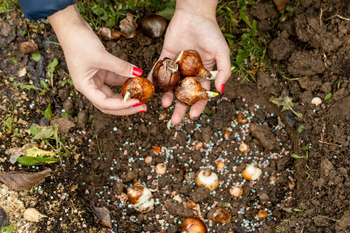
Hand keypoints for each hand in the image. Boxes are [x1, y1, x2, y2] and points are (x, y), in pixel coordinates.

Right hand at [48, 4, 145, 114]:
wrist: (71, 27)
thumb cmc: (79, 43)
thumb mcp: (101, 56)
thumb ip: (120, 67)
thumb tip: (138, 73)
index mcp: (85, 87)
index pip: (105, 104)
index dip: (121, 106)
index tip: (136, 102)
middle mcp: (89, 86)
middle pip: (110, 103)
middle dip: (126, 107)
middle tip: (143, 107)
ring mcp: (95, 79)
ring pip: (113, 93)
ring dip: (127, 95)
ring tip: (142, 96)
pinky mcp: (101, 71)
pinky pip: (115, 80)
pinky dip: (125, 81)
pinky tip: (136, 80)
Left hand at [150, 0, 230, 124]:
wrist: (194, 13)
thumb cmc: (211, 32)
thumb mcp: (222, 52)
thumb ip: (224, 72)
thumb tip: (220, 92)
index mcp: (204, 73)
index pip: (201, 94)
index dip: (197, 106)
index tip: (193, 117)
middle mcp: (190, 72)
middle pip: (184, 94)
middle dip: (180, 108)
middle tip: (174, 120)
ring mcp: (177, 65)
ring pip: (171, 85)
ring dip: (167, 96)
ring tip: (164, 104)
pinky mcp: (166, 56)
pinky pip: (159, 69)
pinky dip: (156, 79)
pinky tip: (153, 89)